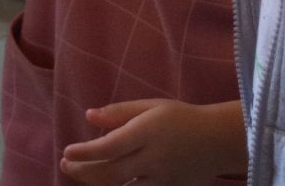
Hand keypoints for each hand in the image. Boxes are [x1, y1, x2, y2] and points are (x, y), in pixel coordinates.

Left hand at [60, 99, 245, 185]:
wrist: (217, 142)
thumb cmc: (181, 118)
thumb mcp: (152, 106)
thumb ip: (120, 112)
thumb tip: (89, 115)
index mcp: (148, 132)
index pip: (110, 146)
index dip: (85, 152)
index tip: (67, 151)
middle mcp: (152, 158)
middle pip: (110, 173)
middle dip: (84, 171)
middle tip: (66, 165)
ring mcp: (160, 179)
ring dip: (96, 182)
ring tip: (79, 173)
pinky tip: (104, 183)